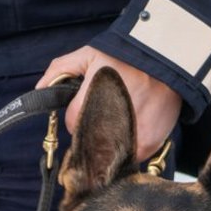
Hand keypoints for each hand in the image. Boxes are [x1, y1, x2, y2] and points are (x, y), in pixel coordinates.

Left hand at [38, 48, 180, 162]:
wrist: (170, 61)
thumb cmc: (128, 56)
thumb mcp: (91, 54)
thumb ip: (61, 69)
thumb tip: (40, 89)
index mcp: (92, 102)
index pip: (72, 124)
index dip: (78, 113)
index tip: (89, 103)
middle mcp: (110, 125)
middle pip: (89, 141)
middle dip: (93, 128)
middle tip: (107, 109)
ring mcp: (131, 138)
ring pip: (109, 152)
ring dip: (111, 140)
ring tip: (123, 115)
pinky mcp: (148, 146)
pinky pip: (131, 156)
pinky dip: (130, 145)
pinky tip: (137, 124)